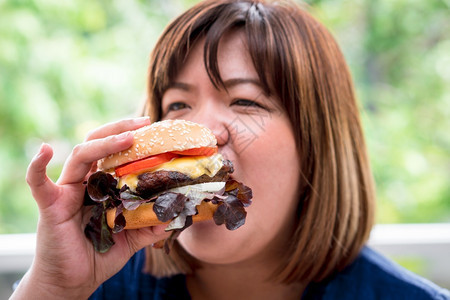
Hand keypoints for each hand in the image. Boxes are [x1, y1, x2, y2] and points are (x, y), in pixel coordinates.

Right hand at [11, 117, 169, 299]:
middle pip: (98, 144)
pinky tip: (43, 150)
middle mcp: (84, 183)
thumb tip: (174, 216)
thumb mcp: (131, 238)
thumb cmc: (99, 255)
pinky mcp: (51, 206)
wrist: (74, 281)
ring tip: (128, 137)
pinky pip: (38, 182)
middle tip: (144, 122)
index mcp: (101, 186)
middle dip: (120, 129)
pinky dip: (37, 166)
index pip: (115, 154)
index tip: (153, 128)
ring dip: (104, 143)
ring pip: (80, 155)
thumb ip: (149, 226)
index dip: (132, 139)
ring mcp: (66, 191)